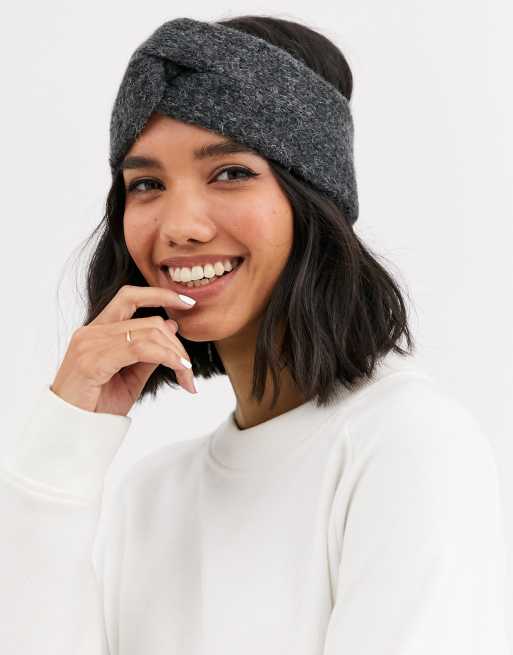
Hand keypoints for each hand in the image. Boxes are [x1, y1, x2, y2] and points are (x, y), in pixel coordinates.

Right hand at [50, 285, 197, 415]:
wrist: (69, 432)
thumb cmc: (97, 407)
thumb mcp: (130, 377)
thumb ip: (148, 353)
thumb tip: (171, 326)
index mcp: (97, 330)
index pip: (131, 297)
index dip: (161, 294)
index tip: (188, 303)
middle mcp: (91, 332)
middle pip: (149, 320)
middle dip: (177, 343)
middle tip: (189, 368)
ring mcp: (89, 344)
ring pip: (149, 334)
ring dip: (176, 354)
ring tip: (187, 376)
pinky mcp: (92, 361)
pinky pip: (140, 349)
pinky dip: (166, 357)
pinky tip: (179, 369)